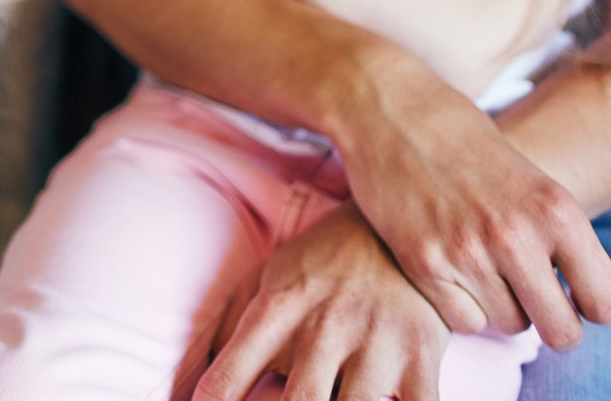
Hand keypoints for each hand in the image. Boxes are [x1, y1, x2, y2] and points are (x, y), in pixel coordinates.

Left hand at [194, 205, 448, 400]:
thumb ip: (224, 328)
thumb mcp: (263, 279)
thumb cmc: (318, 263)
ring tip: (329, 394)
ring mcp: (376, 343)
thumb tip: (187, 381)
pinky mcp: (422, 357)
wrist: (392, 226)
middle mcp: (323, 328)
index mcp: (277, 310)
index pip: (229, 377)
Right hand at [332, 70, 610, 346]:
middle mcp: (516, 235)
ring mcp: (466, 252)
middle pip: (562, 331)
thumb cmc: (465, 143)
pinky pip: (464, 322)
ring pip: (509, 324)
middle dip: (551, 321)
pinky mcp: (422, 262)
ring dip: (501, 305)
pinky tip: (451, 268)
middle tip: (532, 297)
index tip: (574, 295)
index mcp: (556, 210)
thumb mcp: (532, 181)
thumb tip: (579, 301)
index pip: (607, 303)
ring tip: (483, 265)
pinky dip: (461, 305)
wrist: (390, 109)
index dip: (592, 306)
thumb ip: (557, 237)